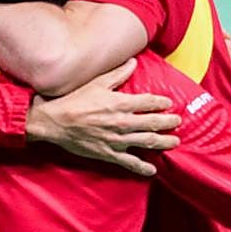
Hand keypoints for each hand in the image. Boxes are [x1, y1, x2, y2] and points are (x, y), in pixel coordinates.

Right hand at [26, 58, 177, 176]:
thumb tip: (133, 61)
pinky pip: (129, 162)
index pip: (149, 102)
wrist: (53, 122)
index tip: (169, 103)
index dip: (162, 102)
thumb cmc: (74, 100)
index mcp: (120, 103)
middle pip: (153, 123)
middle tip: (178, 122)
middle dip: (169, 122)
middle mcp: (122, 122)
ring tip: (175, 142)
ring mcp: (116, 139)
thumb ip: (118, 74)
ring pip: (147, 141)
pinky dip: (142, 167)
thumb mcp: (97, 83)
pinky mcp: (108, 153)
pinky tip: (153, 170)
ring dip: (164, 142)